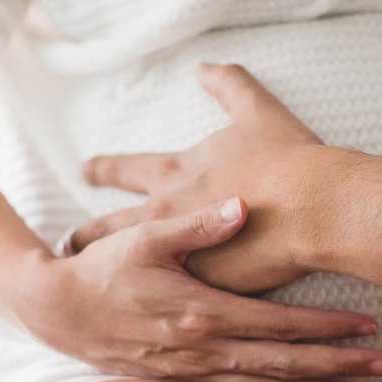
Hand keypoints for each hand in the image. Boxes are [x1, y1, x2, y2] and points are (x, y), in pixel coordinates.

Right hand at [19, 198, 381, 381]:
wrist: (56, 311)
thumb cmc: (102, 269)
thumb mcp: (145, 237)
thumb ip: (197, 225)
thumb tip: (241, 206)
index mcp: (200, 311)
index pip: (277, 324)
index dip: (325, 327)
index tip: (365, 326)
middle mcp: (202, 349)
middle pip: (283, 364)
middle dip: (337, 366)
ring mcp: (193, 371)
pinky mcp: (182, 381)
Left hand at [77, 62, 328, 292]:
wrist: (314, 208)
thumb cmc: (286, 159)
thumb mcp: (257, 111)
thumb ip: (229, 85)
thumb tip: (206, 65)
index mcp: (174, 173)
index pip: (124, 170)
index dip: (103, 169)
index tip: (84, 170)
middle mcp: (164, 214)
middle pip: (108, 228)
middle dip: (85, 234)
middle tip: (67, 240)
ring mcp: (178, 257)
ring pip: (126, 269)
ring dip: (106, 272)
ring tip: (93, 281)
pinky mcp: (201, 291)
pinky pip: (168, 301)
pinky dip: (152, 306)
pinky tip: (145, 316)